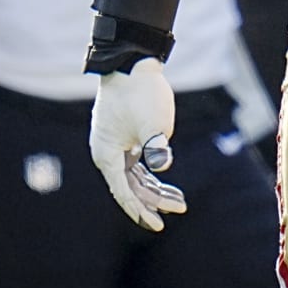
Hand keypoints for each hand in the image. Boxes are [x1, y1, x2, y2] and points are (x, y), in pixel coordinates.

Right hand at [89, 58, 186, 230]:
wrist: (132, 62)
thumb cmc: (140, 93)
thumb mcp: (152, 122)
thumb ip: (156, 145)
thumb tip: (161, 164)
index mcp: (107, 155)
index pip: (124, 193)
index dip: (141, 211)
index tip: (159, 224)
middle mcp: (107, 154)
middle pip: (131, 187)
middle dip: (155, 200)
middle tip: (180, 208)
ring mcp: (114, 145)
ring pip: (135, 176)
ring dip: (155, 188)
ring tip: (179, 199)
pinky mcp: (123, 137)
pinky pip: (136, 163)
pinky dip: (151, 173)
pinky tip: (165, 179)